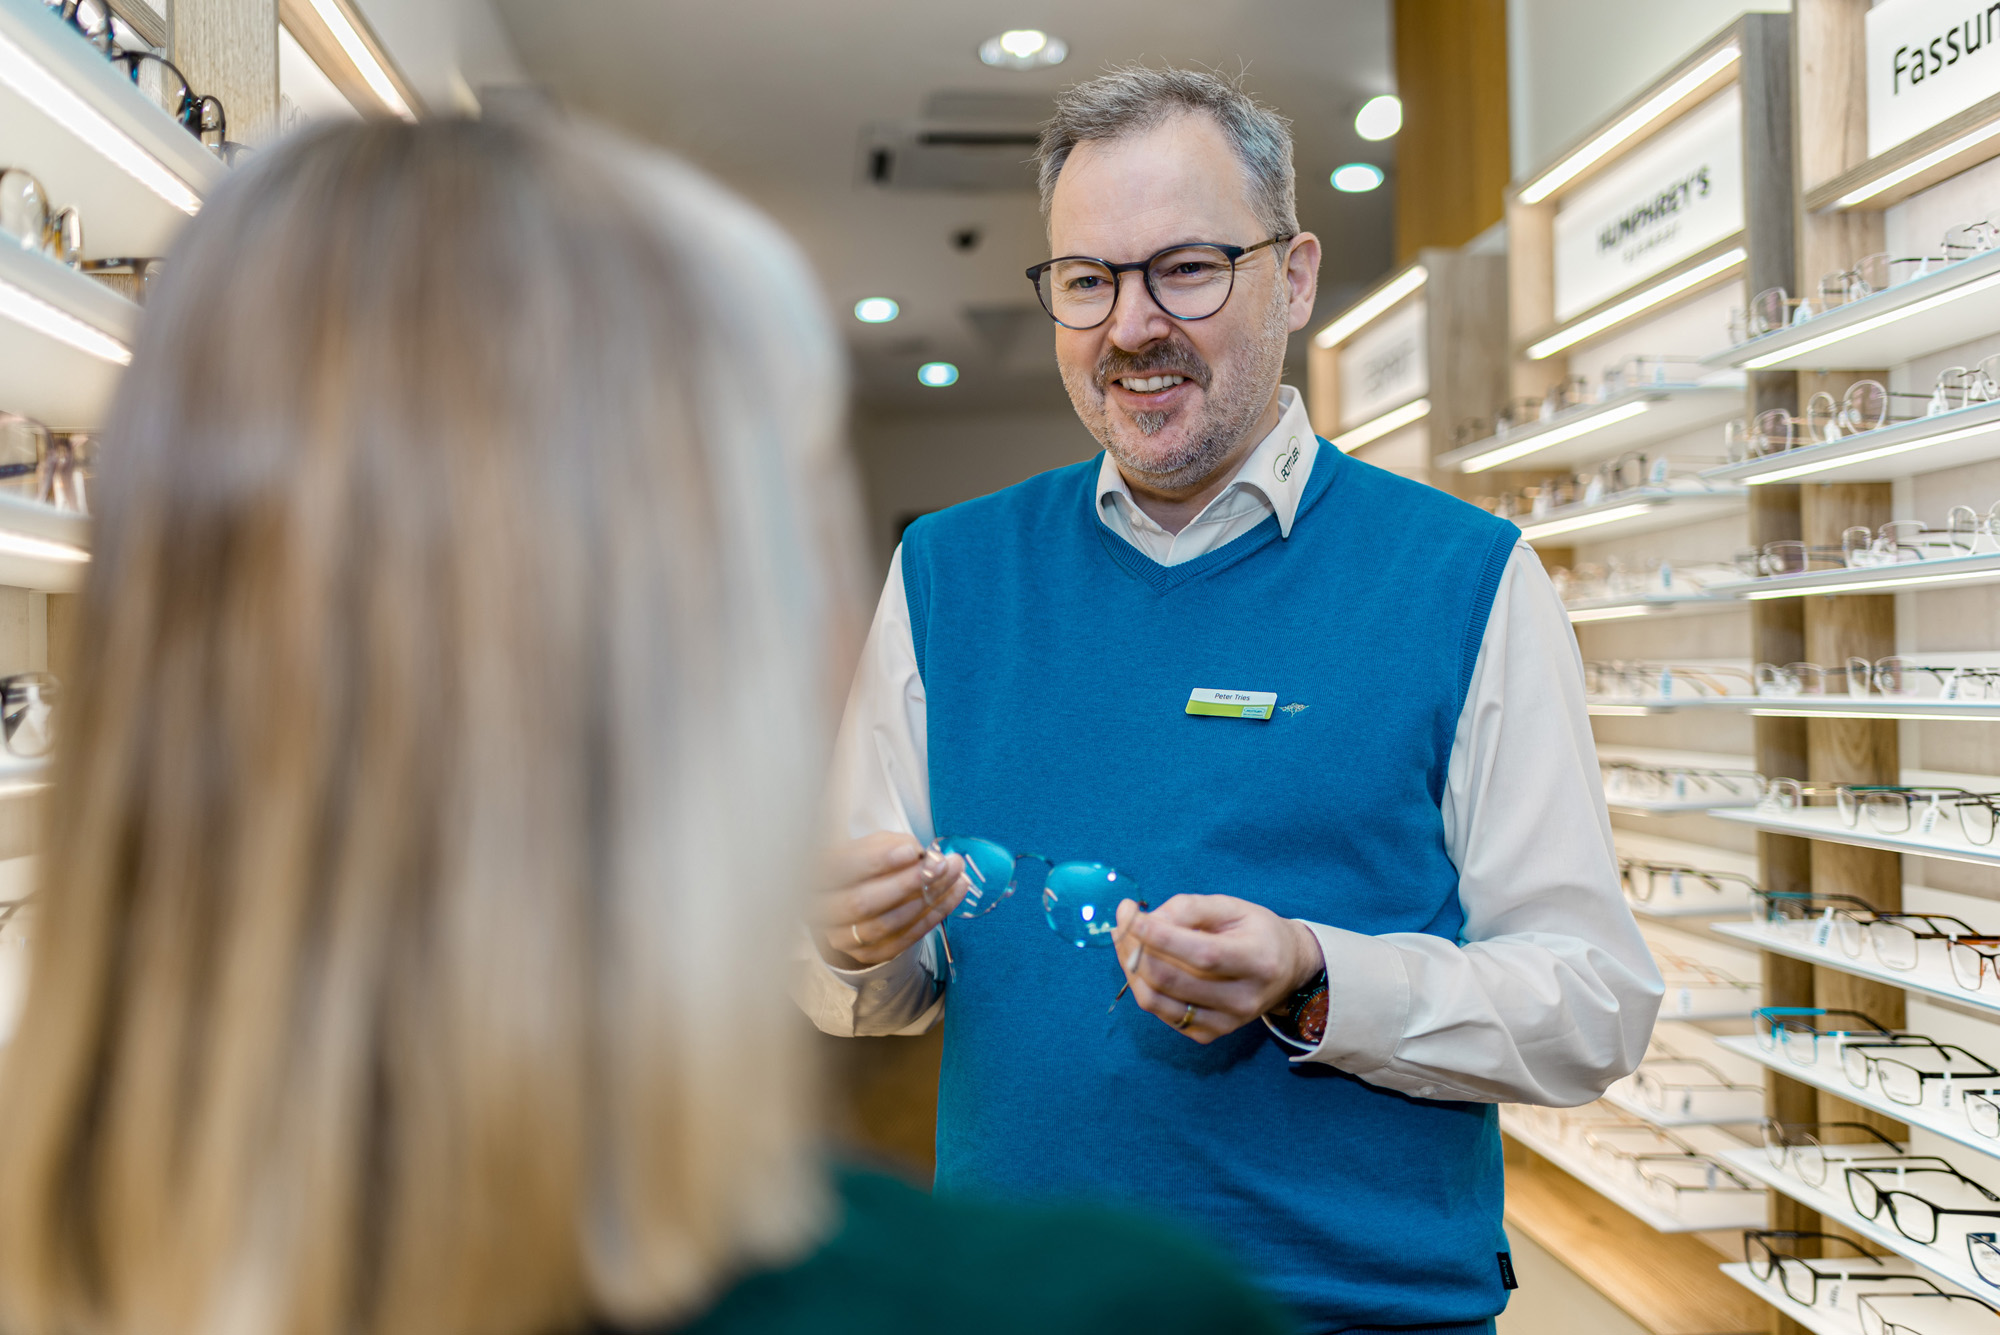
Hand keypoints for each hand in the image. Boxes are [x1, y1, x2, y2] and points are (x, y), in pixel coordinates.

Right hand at [816, 832, 965, 967]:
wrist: (850, 901)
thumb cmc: (862, 867)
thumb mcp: (869, 847)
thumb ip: (890, 845)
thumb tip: (919, 854)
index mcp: (814, 874)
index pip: (840, 868)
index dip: (877, 861)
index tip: (912, 851)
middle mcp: (820, 910)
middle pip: (862, 902)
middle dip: (908, 883)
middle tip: (943, 865)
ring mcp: (842, 937)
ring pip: (885, 924)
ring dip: (926, 900)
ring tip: (956, 877)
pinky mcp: (866, 954)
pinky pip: (902, 940)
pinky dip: (931, 918)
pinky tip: (951, 897)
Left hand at [1111, 895, 1324, 1043]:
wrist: (1286, 970)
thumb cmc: (1256, 931)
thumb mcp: (1231, 907)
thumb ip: (1188, 908)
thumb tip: (1143, 921)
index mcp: (1257, 961)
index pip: (1201, 954)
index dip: (1159, 935)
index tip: (1129, 914)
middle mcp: (1243, 999)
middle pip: (1170, 979)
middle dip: (1135, 947)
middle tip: (1123, 921)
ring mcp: (1225, 1023)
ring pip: (1155, 1000)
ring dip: (1131, 966)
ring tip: (1126, 939)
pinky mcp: (1208, 1034)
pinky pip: (1159, 1011)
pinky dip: (1142, 984)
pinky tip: (1142, 961)